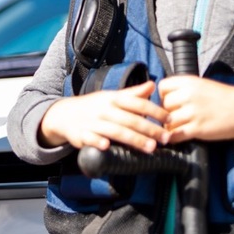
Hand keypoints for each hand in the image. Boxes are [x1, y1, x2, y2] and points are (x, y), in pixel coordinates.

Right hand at [38, 81, 169, 152]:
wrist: (64, 114)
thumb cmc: (94, 106)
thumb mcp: (112, 97)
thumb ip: (133, 93)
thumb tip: (153, 85)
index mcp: (113, 99)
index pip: (138, 103)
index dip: (155, 111)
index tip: (170, 120)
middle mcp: (104, 109)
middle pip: (130, 119)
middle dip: (149, 129)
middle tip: (165, 138)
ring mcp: (92, 122)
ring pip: (115, 130)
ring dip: (133, 139)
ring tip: (150, 148)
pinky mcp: (81, 134)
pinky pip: (90, 138)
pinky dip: (97, 141)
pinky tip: (106, 146)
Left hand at [158, 75, 233, 142]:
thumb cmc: (226, 97)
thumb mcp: (203, 85)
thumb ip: (185, 89)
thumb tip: (166, 97)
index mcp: (190, 82)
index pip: (162, 87)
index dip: (163, 95)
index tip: (170, 102)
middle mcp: (189, 95)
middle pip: (163, 105)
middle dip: (165, 113)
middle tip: (174, 117)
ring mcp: (193, 112)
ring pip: (167, 121)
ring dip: (169, 126)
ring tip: (176, 127)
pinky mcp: (198, 129)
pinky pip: (175, 135)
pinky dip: (174, 137)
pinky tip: (179, 136)